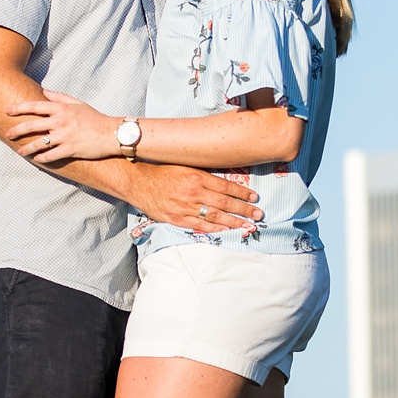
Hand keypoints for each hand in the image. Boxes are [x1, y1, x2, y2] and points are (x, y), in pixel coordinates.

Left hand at [6, 89, 121, 163]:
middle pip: (32, 125)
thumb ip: (59, 97)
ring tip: (20, 152)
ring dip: (27, 148)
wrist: (112, 133)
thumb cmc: (95, 118)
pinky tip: (36, 160)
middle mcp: (60, 122)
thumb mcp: (78, 103)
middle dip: (17, 130)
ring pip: (39, 143)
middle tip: (8, 134)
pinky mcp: (70, 149)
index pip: (35, 106)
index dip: (19, 108)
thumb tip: (43, 91)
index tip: (7, 110)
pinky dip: (42, 158)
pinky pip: (51, 155)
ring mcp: (64, 136)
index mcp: (61, 109)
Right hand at [130, 163, 262, 232]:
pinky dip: (215, 229)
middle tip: (259, 214)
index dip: (242, 193)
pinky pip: (200, 226)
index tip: (254, 198)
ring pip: (215, 217)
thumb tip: (224, 182)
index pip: (226, 186)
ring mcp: (185, 207)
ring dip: (234, 222)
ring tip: (248, 225)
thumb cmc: (162, 171)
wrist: (138, 182)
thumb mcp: (185, 165)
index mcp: (196, 176)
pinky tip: (227, 231)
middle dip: (244, 210)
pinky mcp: (176, 219)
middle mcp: (193, 192)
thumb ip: (203, 174)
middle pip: (225, 203)